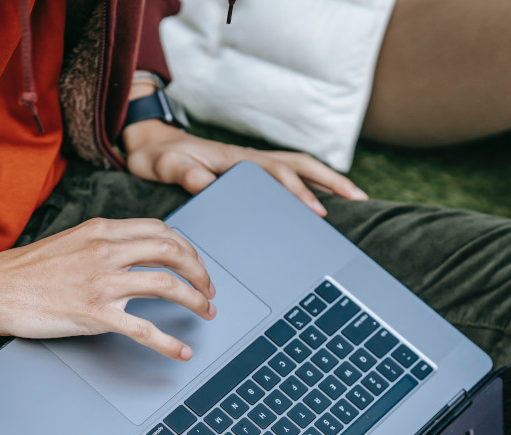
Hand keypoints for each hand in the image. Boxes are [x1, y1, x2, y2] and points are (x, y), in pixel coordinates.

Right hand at [0, 218, 216, 360]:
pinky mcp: (94, 313)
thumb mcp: (70, 241)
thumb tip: (132, 255)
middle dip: (199, 272)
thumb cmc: (24, 270)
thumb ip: (103, 244)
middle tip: (208, 291)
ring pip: (167, 285)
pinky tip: (181, 351)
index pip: (161, 230)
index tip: (195, 264)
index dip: (187, 248)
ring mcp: (102, 281)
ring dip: (195, 301)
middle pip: (173, 252)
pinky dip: (170, 342)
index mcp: (102, 230)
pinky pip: (144, 328)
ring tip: (206, 314)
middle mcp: (106, 250)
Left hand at [122, 120, 367, 214]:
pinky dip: (310, 184)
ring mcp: (252, 164)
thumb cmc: (159, 158)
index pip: (278, 173)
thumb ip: (186, 174)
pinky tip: (322, 200)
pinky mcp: (249, 172)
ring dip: (328, 181)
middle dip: (331, 181)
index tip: (318, 210)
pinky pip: (287, 175)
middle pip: (300, 165)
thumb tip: (206, 183)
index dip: (300, 191)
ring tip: (355, 199)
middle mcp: (249, 159)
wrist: (151, 146)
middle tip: (359, 200)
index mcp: (236, 160)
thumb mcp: (167, 167)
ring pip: (299, 168)